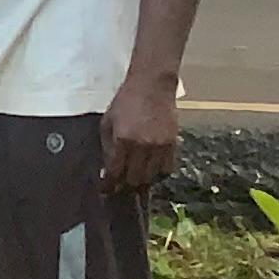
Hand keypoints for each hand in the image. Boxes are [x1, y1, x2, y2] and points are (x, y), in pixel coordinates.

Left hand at [104, 77, 181, 195]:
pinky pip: (167, 169)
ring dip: (141, 181)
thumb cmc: (125, 102)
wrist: (152, 86)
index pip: (115, 172)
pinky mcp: (173, 144)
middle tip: (120, 188)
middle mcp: (142, 146)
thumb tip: (105, 169)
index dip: (109, 185)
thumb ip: (107, 146)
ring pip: (151, 177)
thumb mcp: (107, 122)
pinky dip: (158, 173)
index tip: (106, 191)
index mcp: (123, 139)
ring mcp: (160, 146)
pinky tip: (150, 170)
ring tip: (134, 181)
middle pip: (134, 179)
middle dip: (125, 187)